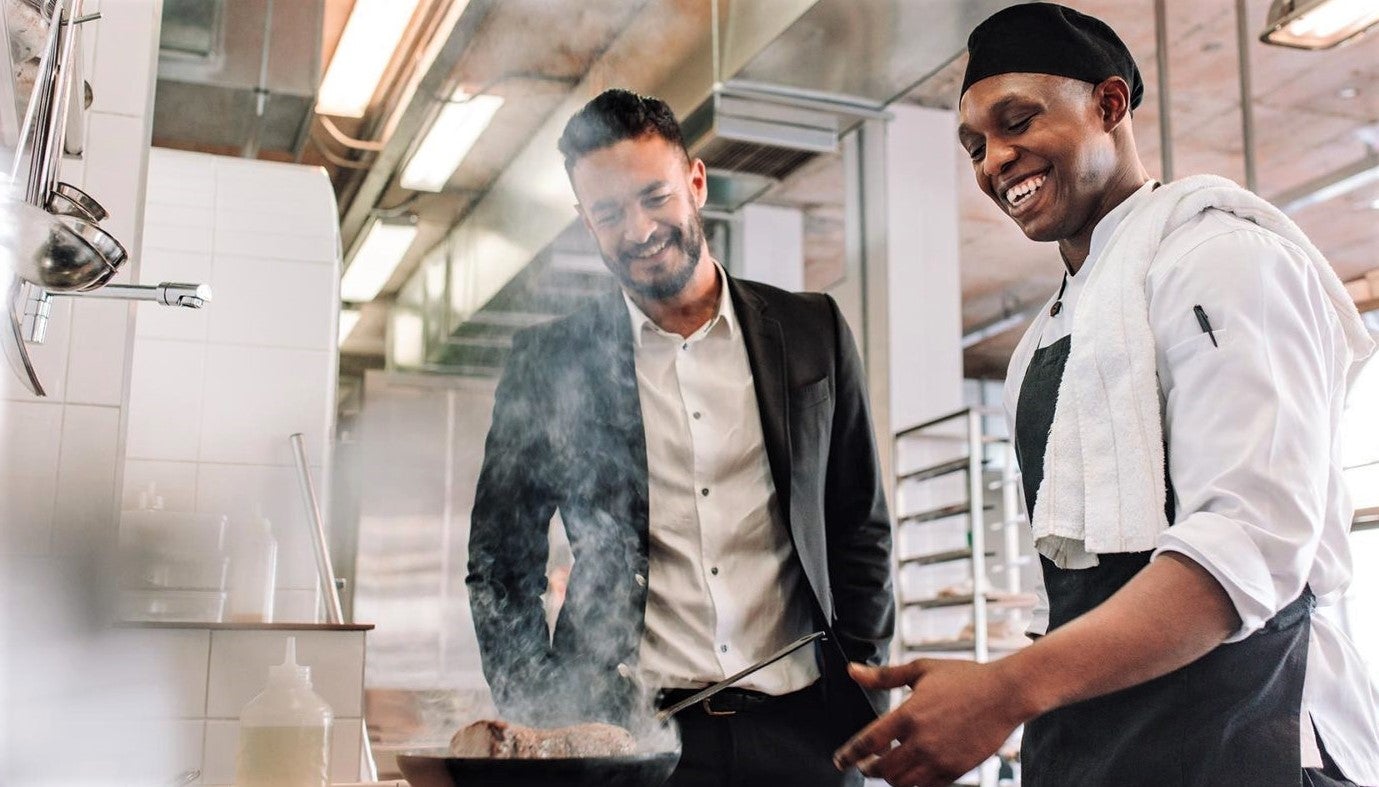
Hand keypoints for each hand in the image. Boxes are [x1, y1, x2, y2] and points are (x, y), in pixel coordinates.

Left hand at [832, 659, 1031, 786]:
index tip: (840, 760)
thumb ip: (883, 676)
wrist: (1005, 694)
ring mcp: (939, 759)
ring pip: (902, 783)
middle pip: (882, 769)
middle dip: (868, 769)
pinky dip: (914, 783)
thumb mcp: (920, 670)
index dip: (849, 755)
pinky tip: (913, 771)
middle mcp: (921, 741)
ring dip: (890, 778)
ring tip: (889, 767)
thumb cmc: (965, 678)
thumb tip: (853, 671)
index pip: (868, 743)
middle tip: (866, 764)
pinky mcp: (956, 770)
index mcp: (908, 715)